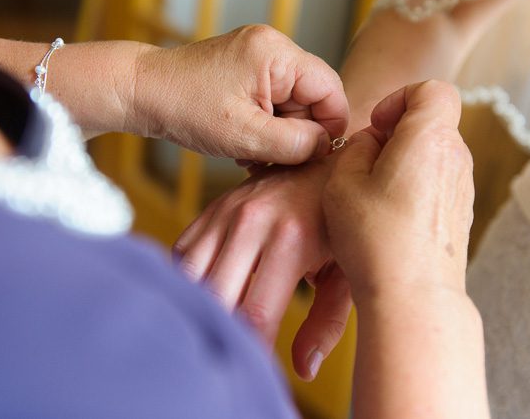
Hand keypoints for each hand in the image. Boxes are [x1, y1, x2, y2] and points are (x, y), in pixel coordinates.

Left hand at [130, 24, 347, 163]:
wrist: (139, 92)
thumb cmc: (184, 109)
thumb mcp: (245, 136)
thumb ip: (294, 143)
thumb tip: (327, 146)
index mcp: (277, 54)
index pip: (331, 89)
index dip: (330, 127)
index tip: (312, 156)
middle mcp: (273, 45)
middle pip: (314, 96)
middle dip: (299, 132)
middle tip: (273, 159)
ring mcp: (259, 54)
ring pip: (294, 101)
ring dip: (281, 132)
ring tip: (254, 152)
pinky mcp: (247, 66)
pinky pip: (275, 98)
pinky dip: (267, 123)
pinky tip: (247, 141)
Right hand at [173, 158, 352, 381]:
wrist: (328, 161)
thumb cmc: (344, 223)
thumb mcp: (346, 271)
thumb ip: (326, 322)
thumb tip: (303, 368)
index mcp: (292, 238)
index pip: (256, 313)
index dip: (252, 349)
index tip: (256, 367)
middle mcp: (253, 220)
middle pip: (216, 298)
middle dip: (221, 331)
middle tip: (231, 351)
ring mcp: (227, 210)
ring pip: (191, 276)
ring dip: (198, 307)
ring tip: (212, 328)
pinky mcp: (212, 207)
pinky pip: (183, 254)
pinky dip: (186, 280)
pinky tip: (202, 297)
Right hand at [323, 80, 473, 297]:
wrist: (413, 297)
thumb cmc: (376, 238)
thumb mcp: (343, 181)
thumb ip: (356, 147)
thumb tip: (372, 142)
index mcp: (431, 138)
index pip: (433, 90)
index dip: (401, 98)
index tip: (377, 125)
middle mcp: (457, 159)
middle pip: (432, 124)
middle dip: (397, 134)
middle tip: (366, 163)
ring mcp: (463, 189)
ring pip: (433, 156)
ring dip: (404, 164)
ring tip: (372, 196)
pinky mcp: (461, 216)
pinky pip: (437, 185)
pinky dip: (414, 190)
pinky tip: (389, 219)